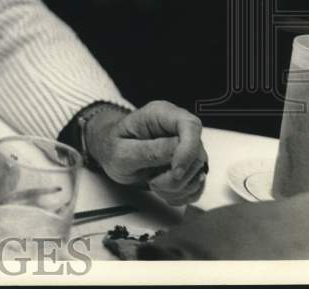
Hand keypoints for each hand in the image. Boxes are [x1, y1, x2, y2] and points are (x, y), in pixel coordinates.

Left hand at [85, 100, 207, 205]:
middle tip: (153, 182)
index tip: (175, 172)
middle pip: (197, 154)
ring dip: (177, 187)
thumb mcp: (122, 151)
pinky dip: (182, 194)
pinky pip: (197, 184)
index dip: (188, 150)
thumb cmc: (112, 147)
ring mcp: (185, 146)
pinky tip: (164, 191)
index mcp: (160, 114)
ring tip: (153, 184)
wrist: (110, 154)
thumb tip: (177, 150)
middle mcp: (177, 127)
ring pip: (198, 172)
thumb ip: (148, 150)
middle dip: (177, 177)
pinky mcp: (188, 164)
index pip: (190, 125)